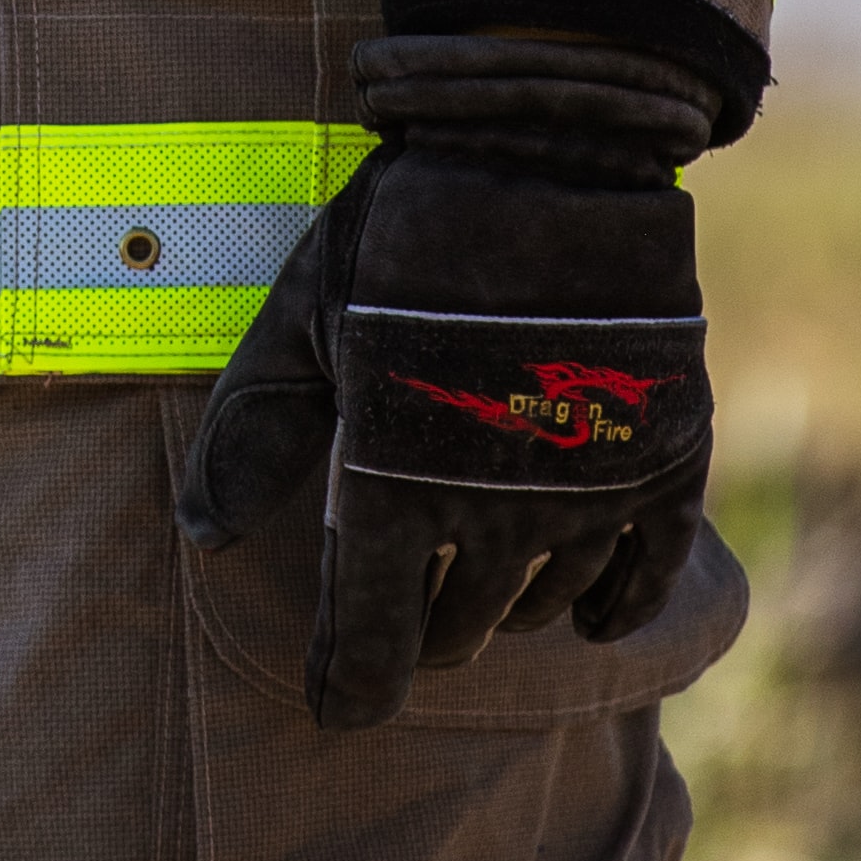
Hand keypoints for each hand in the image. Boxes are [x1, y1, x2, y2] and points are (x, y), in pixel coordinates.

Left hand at [176, 33, 716, 729]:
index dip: (349, 685)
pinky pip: (643, 578)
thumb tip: (199, 536)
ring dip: (499, 608)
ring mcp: (590, 496)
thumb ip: (252, 436)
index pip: (373, 644)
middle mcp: (500, 518)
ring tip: (471, 586)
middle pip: (456, 629)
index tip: (335, 705)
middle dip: (419, 633)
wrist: (542, 155)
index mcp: (400, 493)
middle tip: (399, 613)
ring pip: (538, 603)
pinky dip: (612, 606)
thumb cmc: (400, 234)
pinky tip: (589, 612)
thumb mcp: (301, 321)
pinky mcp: (662, 464)